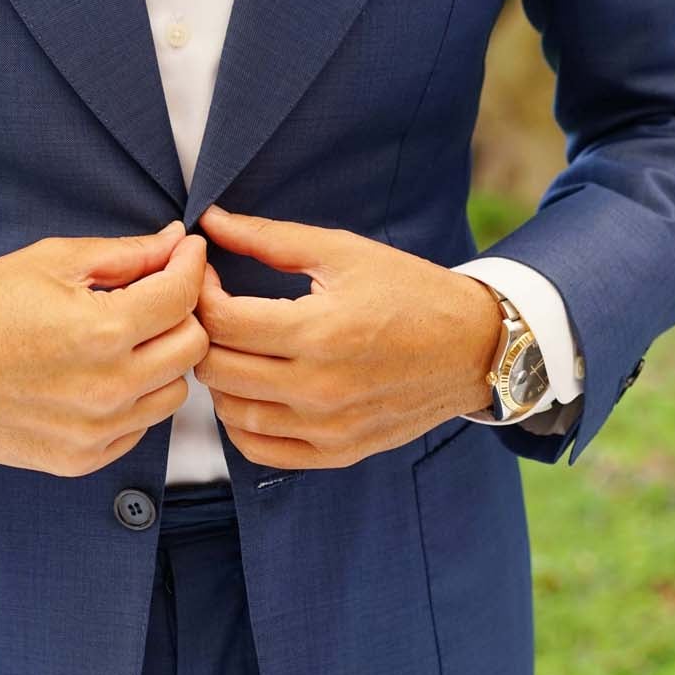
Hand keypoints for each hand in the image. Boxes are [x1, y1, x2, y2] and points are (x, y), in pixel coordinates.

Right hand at [0, 221, 209, 475]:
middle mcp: (106, 388)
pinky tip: (98, 375)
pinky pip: (140, 427)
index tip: (186, 253)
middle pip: (192, 347)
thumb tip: (176, 243)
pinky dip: (133, 398)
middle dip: (181, 313)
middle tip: (155, 295)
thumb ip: (126, 254)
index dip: (190, 265)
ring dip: (160, 360)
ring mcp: (95, 431)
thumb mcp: (53, 261)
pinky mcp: (82, 459)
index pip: (183, 296)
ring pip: (173, 392)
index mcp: (100, 331)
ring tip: (123, 338)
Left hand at [192, 204, 502, 467]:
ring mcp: (328, 428)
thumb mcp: (343, 252)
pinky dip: (241, 422)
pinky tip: (252, 388)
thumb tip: (210, 221)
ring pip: (231, 412)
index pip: (221, 321)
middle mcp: (321, 389)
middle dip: (202, 332)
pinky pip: (260, 449)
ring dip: (219, 377)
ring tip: (234, 345)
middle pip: (217, 369)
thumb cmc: (410, 292)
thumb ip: (269, 238)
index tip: (207, 273)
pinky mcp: (337, 453)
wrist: (475, 348)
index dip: (199, 291)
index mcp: (320, 332)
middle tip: (212, 308)